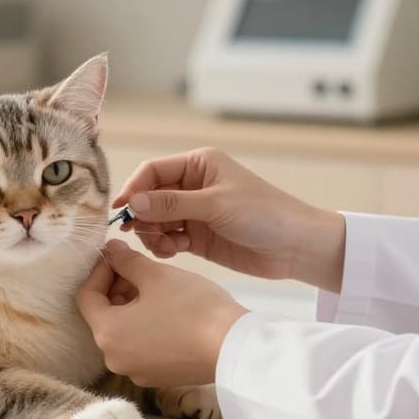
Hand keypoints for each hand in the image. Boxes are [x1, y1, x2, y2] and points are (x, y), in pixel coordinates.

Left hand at [77, 240, 247, 387]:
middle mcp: (114, 358)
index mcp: (106, 333)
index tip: (117, 256)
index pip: (86, 296)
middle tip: (138, 268)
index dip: (99, 271)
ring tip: (155, 287)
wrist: (235, 348)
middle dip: (117, 288)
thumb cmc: (192, 307)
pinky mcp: (157, 377)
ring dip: (131, 306)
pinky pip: (140, 347)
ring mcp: (136, 371)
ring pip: (122, 331)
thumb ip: (126, 261)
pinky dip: (145, 327)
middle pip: (103, 315)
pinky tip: (166, 310)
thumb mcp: (156, 276)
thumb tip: (109, 250)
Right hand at [114, 148, 346, 292]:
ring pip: (155, 220)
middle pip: (149, 197)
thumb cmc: (264, 214)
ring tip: (167, 246)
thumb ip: (172, 203)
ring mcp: (194, 212)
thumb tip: (132, 201)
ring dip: (153, 234)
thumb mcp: (216, 205)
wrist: (296, 247)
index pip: (153, 171)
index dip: (134, 188)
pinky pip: (167, 239)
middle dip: (142, 215)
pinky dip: (165, 246)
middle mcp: (193, 186)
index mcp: (199, 165)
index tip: (122, 210)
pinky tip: (176, 253)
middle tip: (138, 233)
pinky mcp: (197, 237)